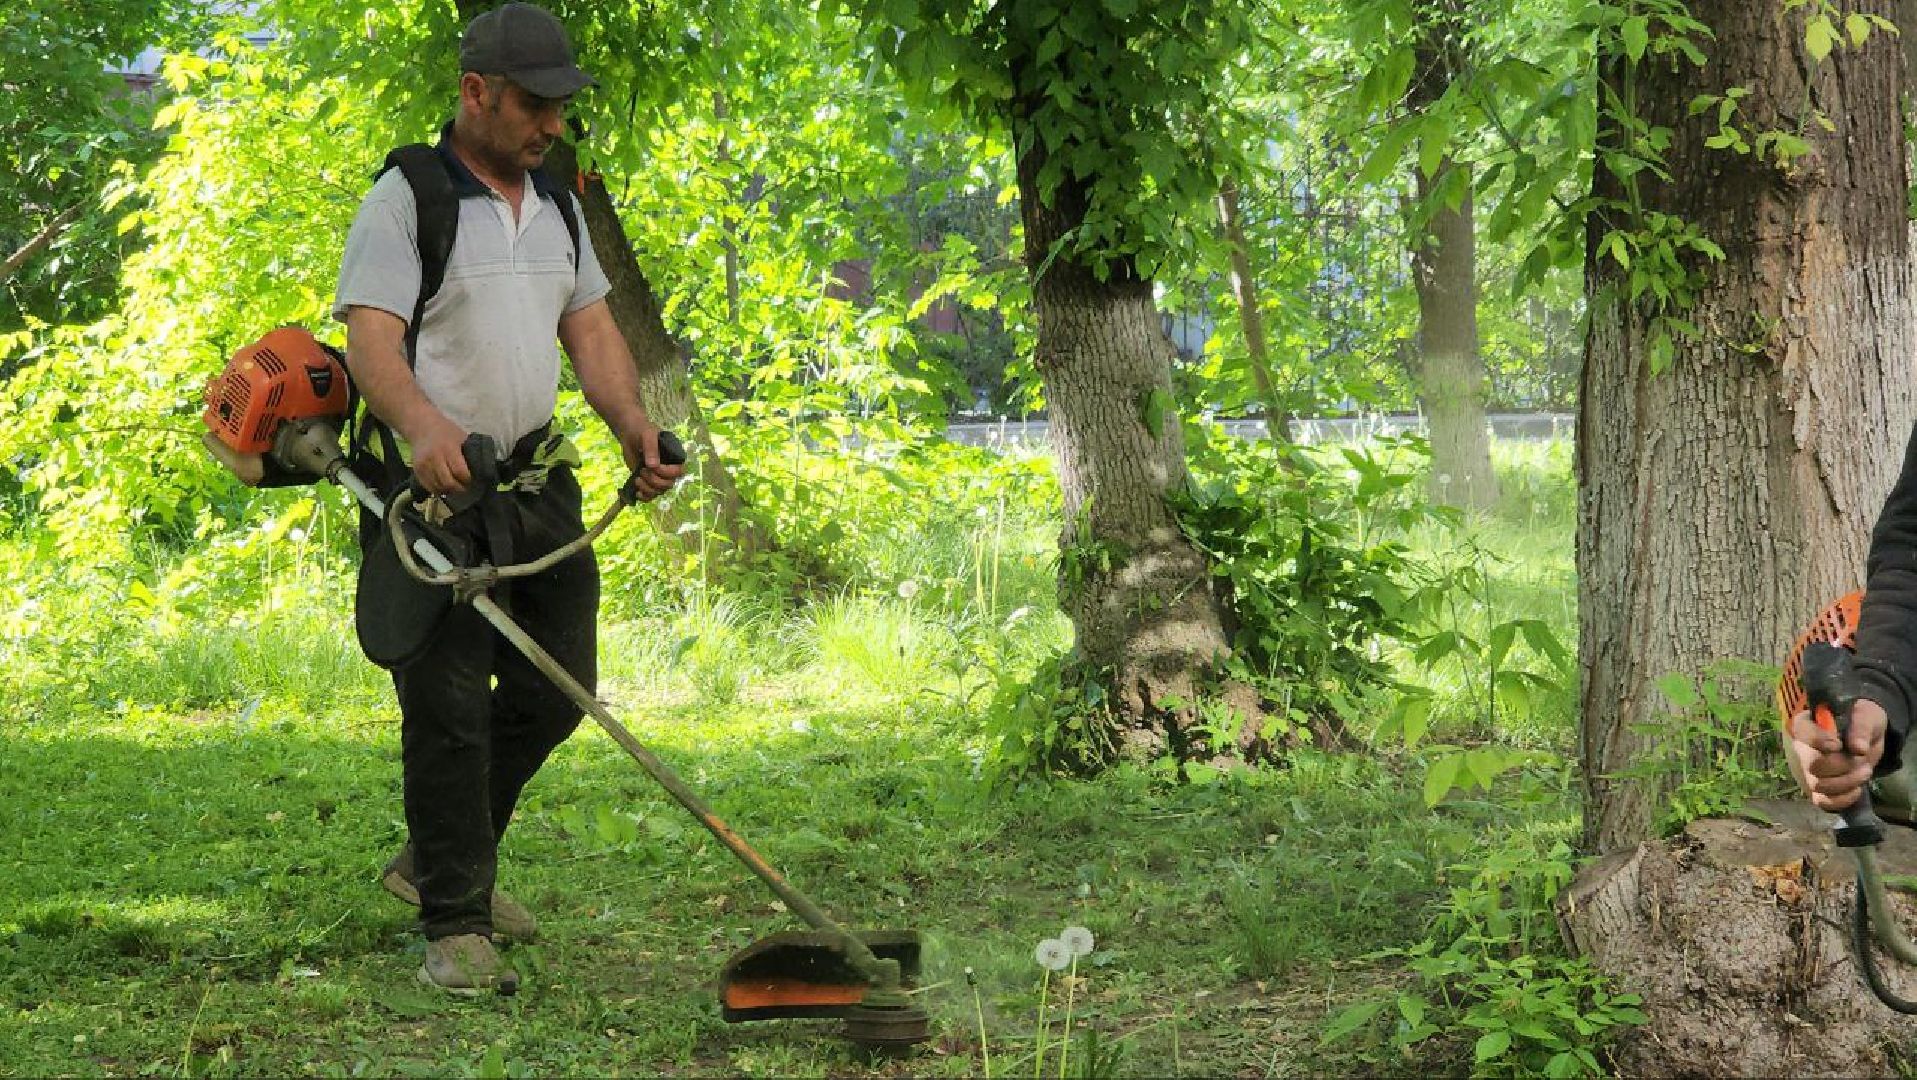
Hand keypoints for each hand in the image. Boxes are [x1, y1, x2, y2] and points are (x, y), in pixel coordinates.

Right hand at [407, 412, 472, 495]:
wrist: (422, 425)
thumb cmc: (446, 431)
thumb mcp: (461, 437)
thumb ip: (469, 453)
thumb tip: (480, 471)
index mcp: (448, 448)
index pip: (460, 472)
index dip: (468, 480)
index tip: (473, 481)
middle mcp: (434, 458)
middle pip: (448, 483)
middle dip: (459, 488)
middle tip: (466, 488)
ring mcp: (424, 465)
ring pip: (438, 487)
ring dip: (449, 491)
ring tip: (456, 488)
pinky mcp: (417, 471)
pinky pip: (429, 487)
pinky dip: (438, 490)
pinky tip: (445, 487)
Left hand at [617, 417, 684, 501]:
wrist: (630, 435)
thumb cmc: (642, 432)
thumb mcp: (648, 436)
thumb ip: (652, 449)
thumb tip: (653, 465)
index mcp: (674, 458)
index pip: (678, 472)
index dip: (666, 473)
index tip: (652, 466)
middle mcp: (668, 470)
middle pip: (668, 485)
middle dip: (653, 480)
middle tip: (642, 470)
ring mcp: (658, 477)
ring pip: (658, 492)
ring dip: (647, 488)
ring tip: (637, 478)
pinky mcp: (647, 482)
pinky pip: (650, 496)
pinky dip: (644, 497)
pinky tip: (637, 492)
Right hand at [1788, 697, 1887, 811]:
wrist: (1867, 738)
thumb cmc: (1861, 720)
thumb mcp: (1866, 716)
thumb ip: (1861, 728)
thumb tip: (1858, 749)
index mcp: (1807, 724)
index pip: (1803, 733)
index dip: (1818, 741)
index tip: (1837, 745)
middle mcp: (1802, 749)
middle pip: (1813, 765)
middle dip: (1842, 766)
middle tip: (1862, 760)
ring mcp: (1809, 771)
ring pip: (1819, 785)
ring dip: (1847, 782)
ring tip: (1865, 772)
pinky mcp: (1819, 789)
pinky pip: (1822, 801)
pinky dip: (1842, 800)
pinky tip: (1856, 790)